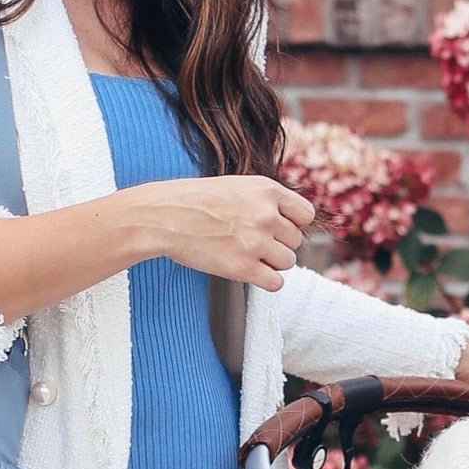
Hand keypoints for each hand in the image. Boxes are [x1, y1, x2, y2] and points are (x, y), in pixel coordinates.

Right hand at [129, 175, 315, 291]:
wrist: (164, 216)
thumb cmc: (196, 200)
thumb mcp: (237, 186)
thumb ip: (266, 201)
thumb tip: (292, 222)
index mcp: (267, 190)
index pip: (305, 214)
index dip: (292, 223)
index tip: (277, 228)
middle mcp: (266, 215)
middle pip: (295, 241)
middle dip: (278, 244)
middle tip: (252, 242)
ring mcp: (255, 242)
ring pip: (287, 262)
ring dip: (271, 262)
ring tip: (246, 255)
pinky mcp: (242, 268)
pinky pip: (275, 282)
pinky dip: (265, 280)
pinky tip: (248, 271)